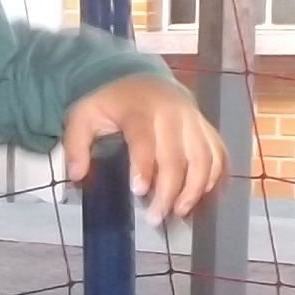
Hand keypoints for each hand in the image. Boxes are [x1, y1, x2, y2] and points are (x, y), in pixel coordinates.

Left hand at [62, 75, 228, 226]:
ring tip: (180, 211)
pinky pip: (218, 154)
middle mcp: (172, 113)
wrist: (139, 78)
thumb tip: (78, 175)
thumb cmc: (110, 103)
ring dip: (196, 189)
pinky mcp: (206, 128)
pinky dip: (215, 178)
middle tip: (155, 216)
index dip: (144, 166)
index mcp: (139, 109)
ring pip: (205, 157)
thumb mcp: (82, 117)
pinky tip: (202, 197)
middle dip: (169, 191)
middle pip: (178, 156)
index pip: (145, 138)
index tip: (139, 192)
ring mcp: (193, 120)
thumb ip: (76, 145)